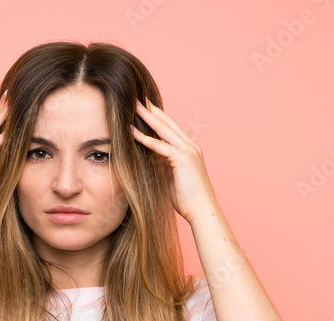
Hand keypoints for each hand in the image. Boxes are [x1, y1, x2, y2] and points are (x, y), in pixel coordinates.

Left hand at [131, 99, 217, 226]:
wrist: (202, 210)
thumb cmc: (187, 199)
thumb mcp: (171, 177)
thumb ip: (161, 164)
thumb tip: (147, 158)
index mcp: (189, 149)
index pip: (171, 128)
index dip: (158, 116)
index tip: (145, 107)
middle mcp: (190, 146)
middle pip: (168, 122)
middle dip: (152, 109)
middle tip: (137, 97)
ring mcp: (188, 151)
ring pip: (164, 129)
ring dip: (147, 116)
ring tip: (133, 106)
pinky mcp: (183, 159)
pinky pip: (160, 146)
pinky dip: (145, 138)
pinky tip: (131, 131)